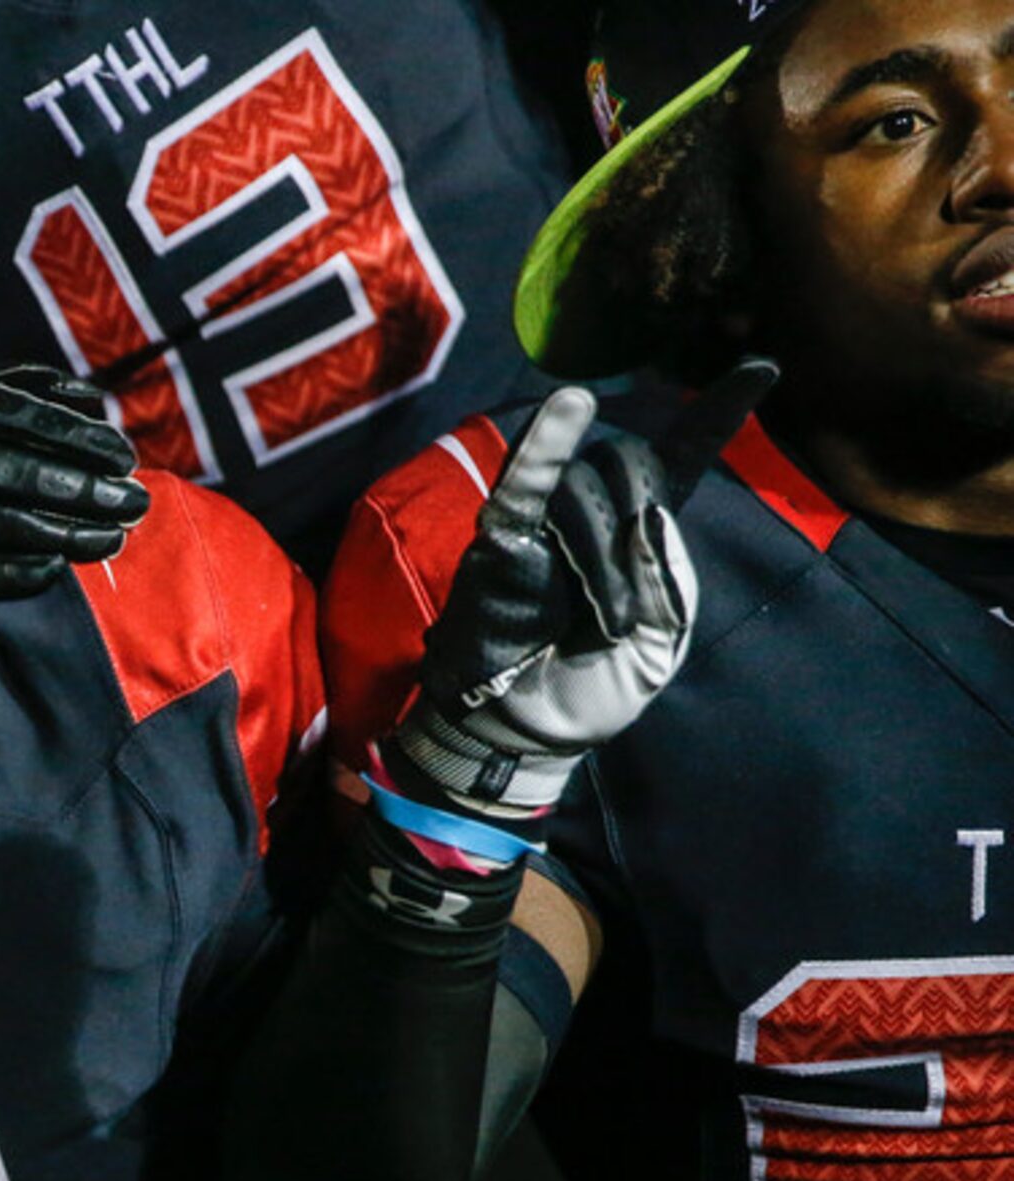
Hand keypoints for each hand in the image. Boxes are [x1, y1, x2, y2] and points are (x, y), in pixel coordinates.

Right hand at [0, 365, 147, 599]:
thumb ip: (12, 385)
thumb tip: (86, 394)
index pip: (27, 421)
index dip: (82, 440)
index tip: (125, 456)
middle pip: (22, 474)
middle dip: (87, 490)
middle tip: (136, 502)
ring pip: (2, 524)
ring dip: (65, 534)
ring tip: (111, 539)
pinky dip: (12, 570)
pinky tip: (53, 568)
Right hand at [384, 361, 775, 820]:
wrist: (527, 731)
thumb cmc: (591, 690)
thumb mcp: (659, 645)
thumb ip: (667, 580)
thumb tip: (642, 517)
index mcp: (646, 537)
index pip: (683, 459)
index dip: (719, 413)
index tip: (761, 368)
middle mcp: (595, 516)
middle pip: (631, 462)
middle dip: (639, 525)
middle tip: (622, 612)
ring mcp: (544, 524)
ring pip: (584, 489)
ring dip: (600, 559)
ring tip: (596, 623)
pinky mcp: (500, 541)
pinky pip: (523, 485)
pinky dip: (543, 447)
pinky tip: (569, 408)